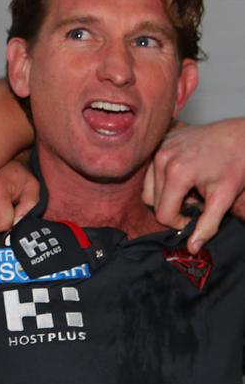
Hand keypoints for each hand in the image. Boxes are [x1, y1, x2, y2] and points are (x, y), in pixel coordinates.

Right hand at [143, 118, 244, 252]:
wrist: (238, 135)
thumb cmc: (235, 163)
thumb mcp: (224, 197)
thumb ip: (207, 225)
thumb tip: (192, 248)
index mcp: (177, 173)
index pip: (162, 213)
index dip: (177, 222)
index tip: (194, 216)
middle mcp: (161, 160)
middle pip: (152, 202)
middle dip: (173, 207)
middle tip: (195, 201)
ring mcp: (158, 150)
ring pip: (147, 189)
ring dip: (165, 195)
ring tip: (189, 190)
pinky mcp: (158, 145)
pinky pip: (150, 173)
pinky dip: (163, 181)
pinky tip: (184, 177)